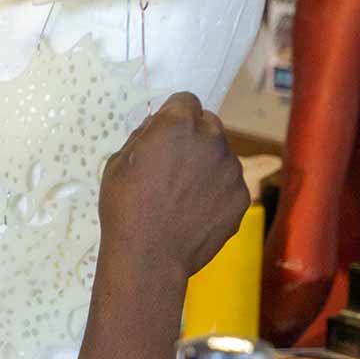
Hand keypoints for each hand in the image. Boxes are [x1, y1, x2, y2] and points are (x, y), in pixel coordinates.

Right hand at [99, 93, 248, 278]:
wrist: (149, 257)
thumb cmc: (124, 208)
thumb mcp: (118, 164)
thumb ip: (144, 138)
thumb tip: (157, 129)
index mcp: (178, 125)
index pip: (186, 101)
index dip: (173, 117)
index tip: (164, 135)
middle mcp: (211, 140)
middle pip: (209, 124)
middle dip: (194, 138)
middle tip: (174, 166)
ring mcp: (231, 169)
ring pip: (220, 156)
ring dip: (206, 166)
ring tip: (183, 196)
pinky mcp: (241, 196)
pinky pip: (228, 185)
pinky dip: (216, 193)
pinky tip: (195, 212)